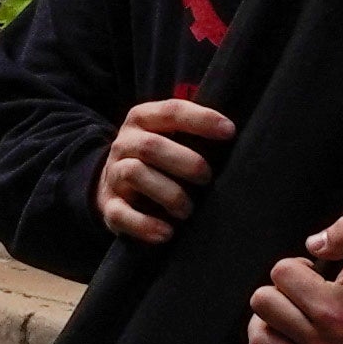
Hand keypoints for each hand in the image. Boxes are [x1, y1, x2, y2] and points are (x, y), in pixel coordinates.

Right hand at [97, 96, 229, 244]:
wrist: (114, 184)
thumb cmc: (157, 160)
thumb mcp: (169, 137)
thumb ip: (193, 132)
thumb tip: (232, 134)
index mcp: (142, 120)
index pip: (171, 111)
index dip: (201, 119)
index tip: (230, 131)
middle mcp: (124, 144)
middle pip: (150, 146)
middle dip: (185, 162)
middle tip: (207, 178)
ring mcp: (114, 175)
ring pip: (135, 174)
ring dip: (169, 193)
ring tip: (188, 210)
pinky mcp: (110, 206)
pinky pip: (120, 213)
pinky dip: (145, 224)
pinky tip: (167, 233)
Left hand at [245, 217, 342, 343]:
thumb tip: (313, 243)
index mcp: (334, 310)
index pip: (280, 273)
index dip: (295, 266)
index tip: (314, 274)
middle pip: (263, 305)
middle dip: (280, 291)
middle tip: (303, 296)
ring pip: (260, 343)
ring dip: (269, 326)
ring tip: (290, 320)